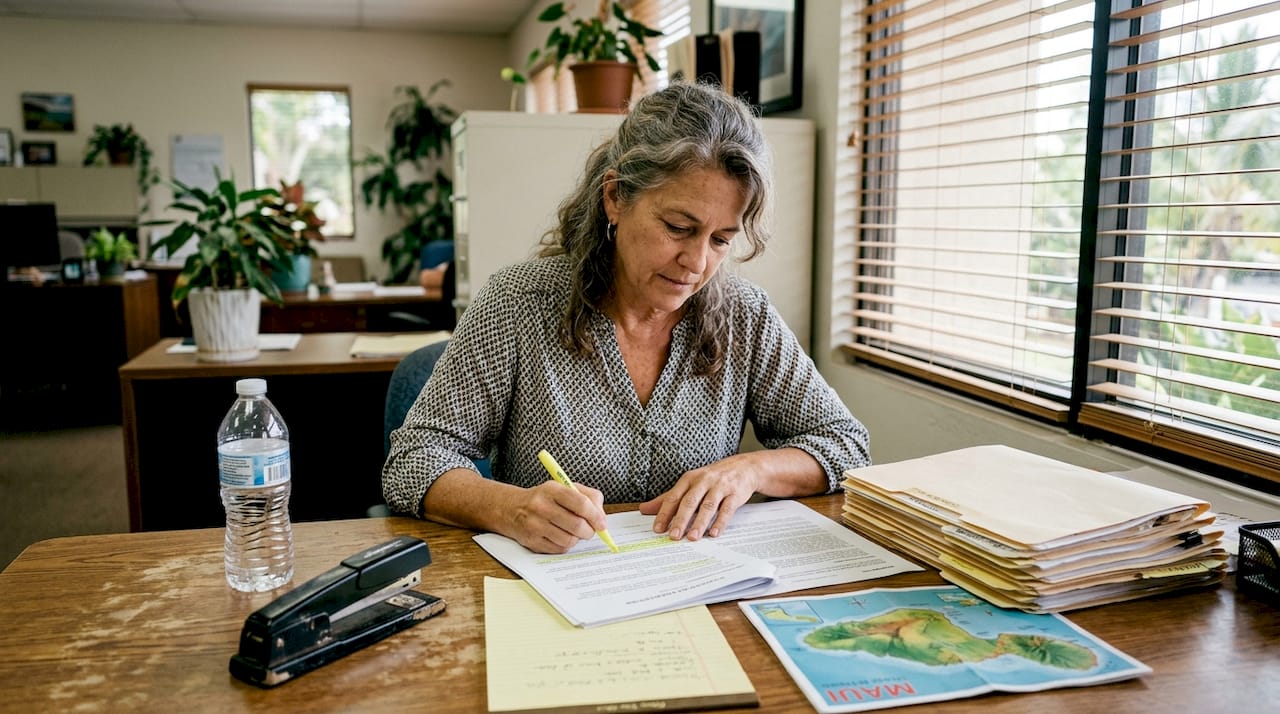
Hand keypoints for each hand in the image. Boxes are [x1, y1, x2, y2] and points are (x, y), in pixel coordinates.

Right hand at [505, 481, 607, 553]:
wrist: (511, 509)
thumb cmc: (544, 498)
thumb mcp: (564, 488)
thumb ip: (588, 497)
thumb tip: (601, 518)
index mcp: (552, 489)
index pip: (581, 503)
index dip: (596, 516)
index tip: (602, 524)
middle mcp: (541, 506)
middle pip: (577, 525)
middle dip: (589, 531)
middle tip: (590, 530)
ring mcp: (535, 525)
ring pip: (570, 540)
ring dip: (577, 538)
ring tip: (573, 531)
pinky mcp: (532, 541)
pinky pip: (560, 549)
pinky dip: (566, 544)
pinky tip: (561, 535)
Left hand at [638, 455, 759, 541]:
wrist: (744, 467)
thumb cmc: (712, 478)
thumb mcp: (689, 484)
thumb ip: (668, 498)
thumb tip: (644, 509)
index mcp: (689, 479)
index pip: (673, 497)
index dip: (664, 513)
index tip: (658, 529)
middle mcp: (703, 481)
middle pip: (689, 501)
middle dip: (680, 519)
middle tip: (674, 536)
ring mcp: (720, 487)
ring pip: (708, 506)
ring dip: (699, 523)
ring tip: (692, 538)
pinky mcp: (735, 494)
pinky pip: (727, 510)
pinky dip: (720, 522)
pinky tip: (714, 533)